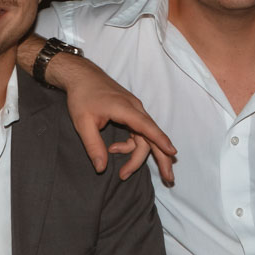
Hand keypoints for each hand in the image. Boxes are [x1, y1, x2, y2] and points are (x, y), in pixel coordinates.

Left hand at [38, 48, 178, 183]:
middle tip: (169, 178)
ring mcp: (134, 111)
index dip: (160, 140)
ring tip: (123, 173)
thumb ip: (93, 146)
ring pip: (144, 137)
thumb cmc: (82, 96)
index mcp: (125, 109)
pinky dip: (130, 145)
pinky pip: (137, 133)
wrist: (82, 76)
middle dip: (162, 157)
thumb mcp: (82, 123)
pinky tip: (113, 149)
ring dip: (137, 156)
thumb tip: (101, 168)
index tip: (173, 153)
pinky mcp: (130, 113)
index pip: (147, 127)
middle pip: (152, 135)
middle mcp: (135, 109)